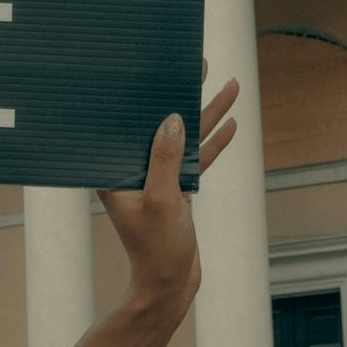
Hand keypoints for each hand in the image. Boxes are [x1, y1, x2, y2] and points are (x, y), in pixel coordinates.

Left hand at [97, 76, 238, 306]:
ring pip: (184, 137)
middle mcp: (132, 169)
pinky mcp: (176, 188)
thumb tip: (171, 119)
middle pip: (159, 122)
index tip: (152, 66)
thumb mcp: (163, 200)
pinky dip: (212, 143)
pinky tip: (230, 124)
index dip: (141, 92)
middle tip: (195, 62)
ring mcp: (156, 177)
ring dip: (206, 114)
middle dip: (180, 92)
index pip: (128, 122)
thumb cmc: (156, 248)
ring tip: (228, 85)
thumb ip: (166, 159)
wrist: (170, 284)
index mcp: (116, 170)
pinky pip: (195, 159)